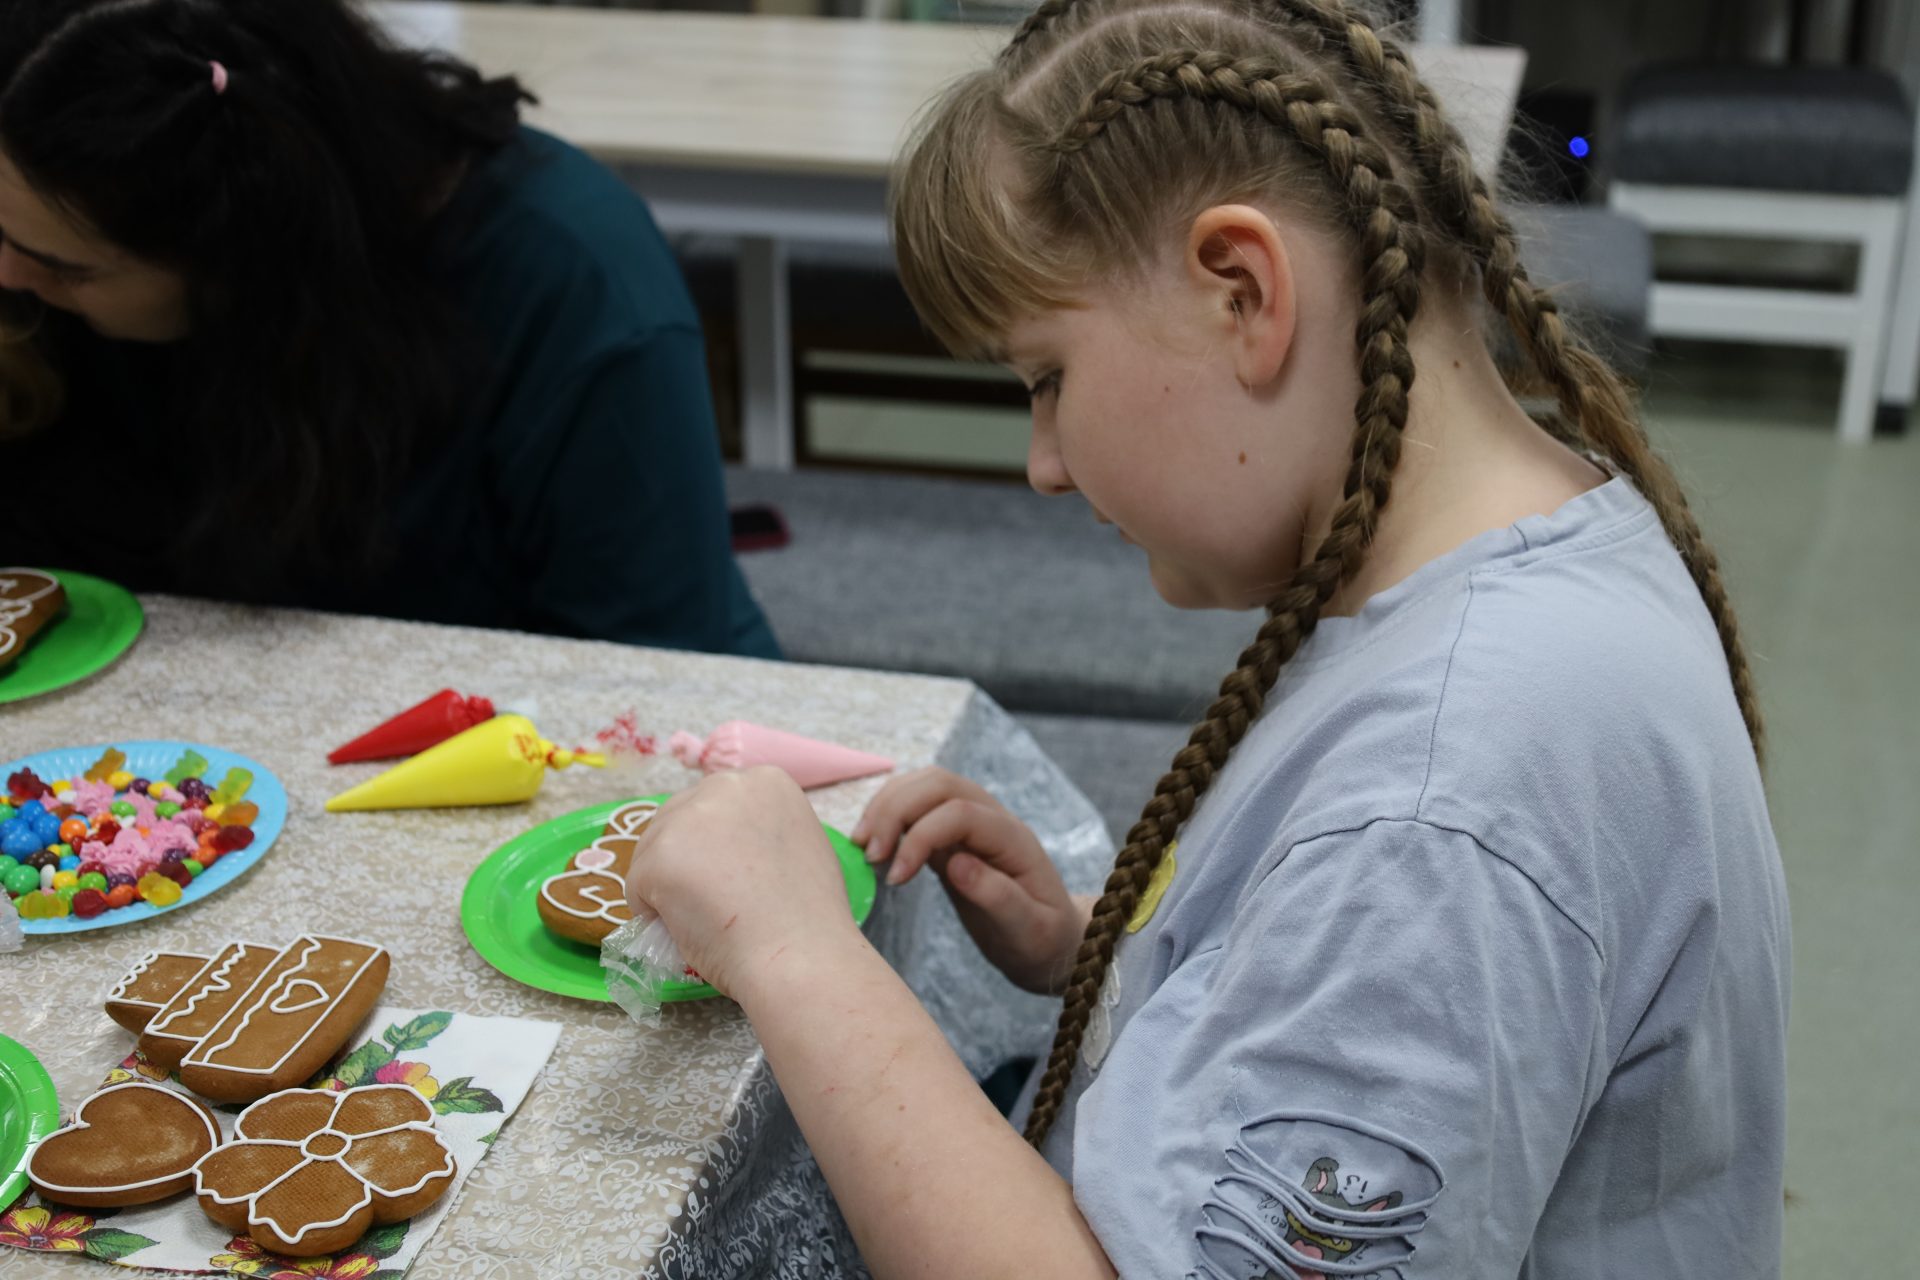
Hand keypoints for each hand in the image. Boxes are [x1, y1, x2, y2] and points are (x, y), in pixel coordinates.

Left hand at [624, 767, 862, 1001]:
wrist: (801, 955)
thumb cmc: (807, 917)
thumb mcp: (796, 845)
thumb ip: (758, 832)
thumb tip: (723, 850)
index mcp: (766, 781)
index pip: (713, 806)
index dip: (715, 848)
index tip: (733, 879)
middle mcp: (725, 785)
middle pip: (676, 821)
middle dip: (685, 863)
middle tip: (714, 904)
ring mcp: (689, 817)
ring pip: (653, 853)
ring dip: (668, 888)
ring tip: (707, 920)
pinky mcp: (659, 856)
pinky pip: (637, 889)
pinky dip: (654, 916)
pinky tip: (690, 931)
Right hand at [852, 768, 1089, 994]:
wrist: (1051, 943)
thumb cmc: (1042, 940)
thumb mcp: (1029, 930)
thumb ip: (998, 896)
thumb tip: (958, 864)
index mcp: (1013, 839)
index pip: (959, 813)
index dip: (920, 837)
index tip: (895, 879)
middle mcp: (993, 820)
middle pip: (938, 783)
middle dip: (895, 809)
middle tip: (867, 852)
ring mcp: (972, 824)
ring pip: (924, 787)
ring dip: (887, 806)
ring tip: (862, 846)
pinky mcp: (953, 838)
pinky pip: (919, 810)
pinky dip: (890, 819)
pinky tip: (874, 847)